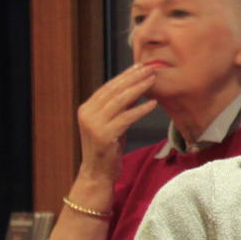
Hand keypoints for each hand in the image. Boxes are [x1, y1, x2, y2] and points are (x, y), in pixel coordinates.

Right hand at [77, 64, 158, 180]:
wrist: (98, 173)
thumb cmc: (108, 148)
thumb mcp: (112, 123)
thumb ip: (119, 107)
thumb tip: (136, 88)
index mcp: (87, 108)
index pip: (108, 87)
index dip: (125, 75)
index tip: (140, 66)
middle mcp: (87, 114)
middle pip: (114, 91)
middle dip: (134, 78)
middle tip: (150, 68)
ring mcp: (94, 125)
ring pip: (120, 101)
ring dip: (138, 89)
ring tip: (153, 80)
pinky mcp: (104, 135)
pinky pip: (126, 118)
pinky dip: (140, 110)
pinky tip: (153, 104)